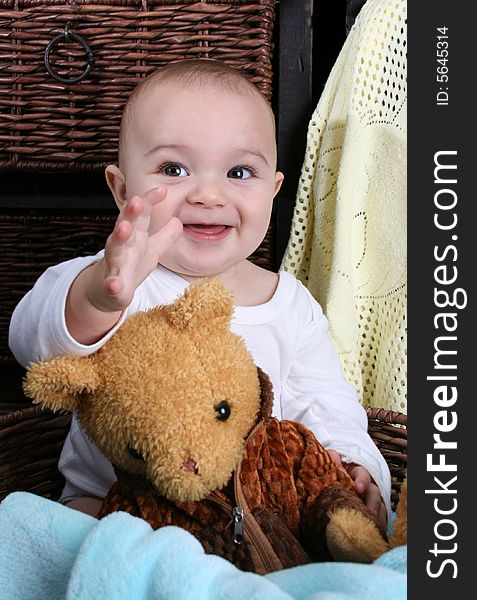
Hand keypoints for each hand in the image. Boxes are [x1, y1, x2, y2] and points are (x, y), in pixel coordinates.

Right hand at [91, 187, 182, 311]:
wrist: (110, 292)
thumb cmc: (131, 267)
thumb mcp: (152, 250)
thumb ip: (165, 236)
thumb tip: (178, 221)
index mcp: (134, 235)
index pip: (142, 214)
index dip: (150, 201)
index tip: (162, 190)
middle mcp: (123, 245)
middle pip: (126, 224)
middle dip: (131, 213)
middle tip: (137, 201)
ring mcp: (115, 264)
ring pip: (115, 248)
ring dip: (119, 237)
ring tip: (123, 228)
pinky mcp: (111, 286)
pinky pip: (111, 284)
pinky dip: (112, 284)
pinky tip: (114, 284)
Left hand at [328, 451, 386, 531]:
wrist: (330, 485)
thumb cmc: (331, 476)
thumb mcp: (331, 468)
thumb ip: (331, 463)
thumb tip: (332, 454)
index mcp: (356, 473)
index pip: (362, 474)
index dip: (362, 480)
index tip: (358, 488)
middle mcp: (366, 487)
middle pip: (373, 493)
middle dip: (373, 503)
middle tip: (370, 513)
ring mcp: (368, 501)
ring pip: (378, 508)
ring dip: (376, 517)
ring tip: (370, 526)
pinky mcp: (368, 514)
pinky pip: (376, 521)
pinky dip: (375, 526)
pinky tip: (370, 532)